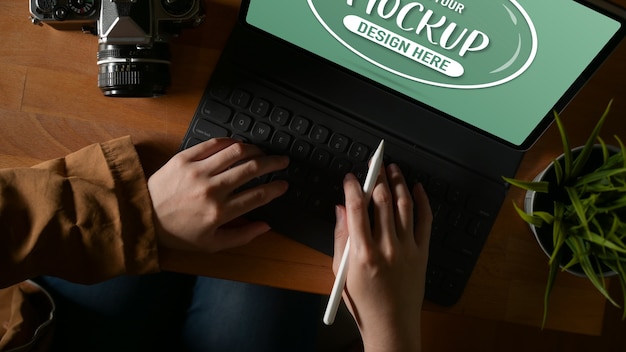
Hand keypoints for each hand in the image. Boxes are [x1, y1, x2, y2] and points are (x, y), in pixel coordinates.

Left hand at [147, 138, 288, 252]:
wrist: (143, 217)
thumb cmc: (178, 233)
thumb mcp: (212, 244)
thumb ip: (242, 236)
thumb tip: (266, 226)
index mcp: (219, 213)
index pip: (258, 196)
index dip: (276, 188)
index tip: (284, 184)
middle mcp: (211, 190)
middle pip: (252, 169)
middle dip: (273, 163)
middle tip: (281, 161)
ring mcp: (197, 171)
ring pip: (236, 151)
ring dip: (255, 149)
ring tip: (261, 151)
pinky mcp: (184, 158)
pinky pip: (213, 144)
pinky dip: (230, 142)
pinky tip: (238, 145)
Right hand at [333, 164, 431, 351]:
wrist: (391, 324)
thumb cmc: (363, 302)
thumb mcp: (341, 271)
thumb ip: (341, 237)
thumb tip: (342, 208)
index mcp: (363, 252)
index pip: (357, 207)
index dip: (352, 186)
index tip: (349, 177)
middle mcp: (387, 247)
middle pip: (382, 200)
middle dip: (376, 176)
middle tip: (374, 164)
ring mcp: (408, 248)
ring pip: (404, 204)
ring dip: (398, 182)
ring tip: (392, 168)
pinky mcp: (423, 252)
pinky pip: (425, 220)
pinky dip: (422, 200)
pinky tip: (416, 187)